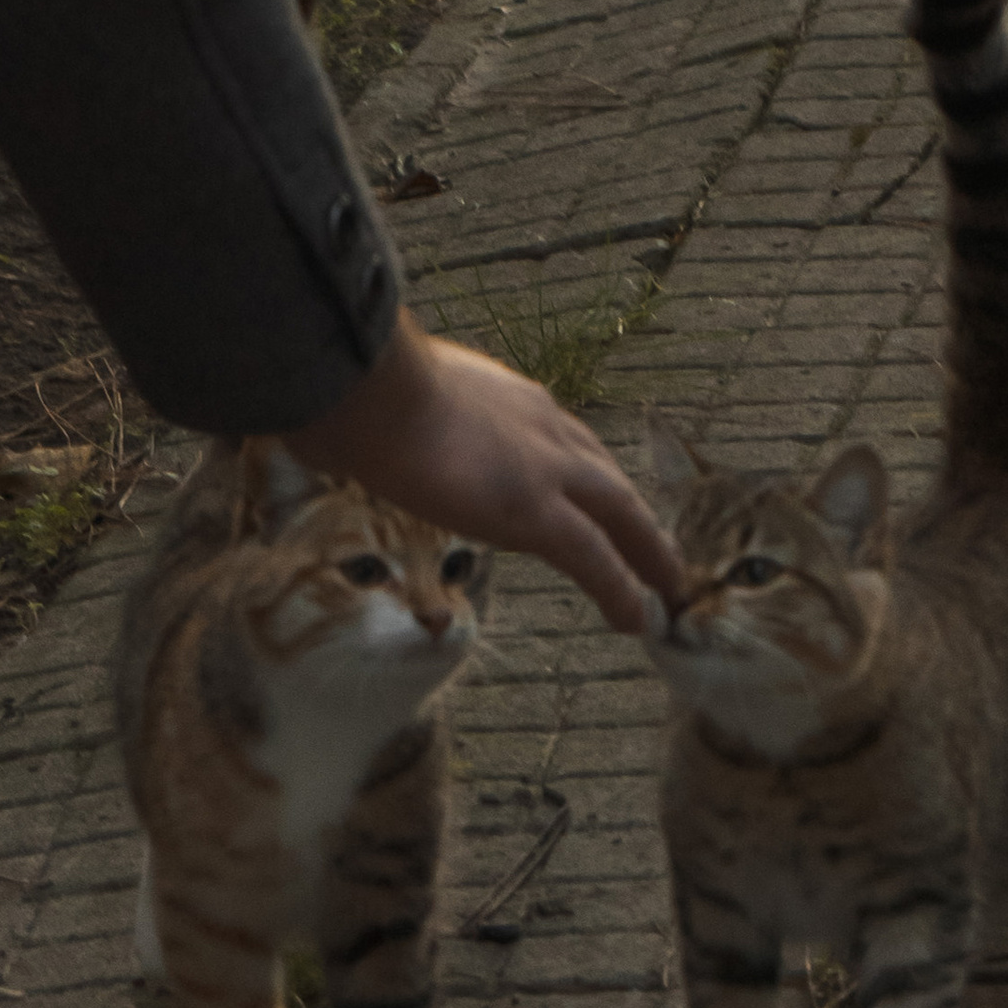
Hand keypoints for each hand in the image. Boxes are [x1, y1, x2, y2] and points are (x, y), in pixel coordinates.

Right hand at [283, 317, 683, 634]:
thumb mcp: (388, 393)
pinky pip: (598, 559)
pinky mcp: (538, 512)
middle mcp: (543, 426)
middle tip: (658, 548)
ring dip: (648, 554)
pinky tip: (642, 619)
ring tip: (667, 590)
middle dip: (635, 515)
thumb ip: (389, 413)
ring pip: (621, 516)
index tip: (595, 493)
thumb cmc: (358, 389)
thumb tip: (340, 428)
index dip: (586, 472)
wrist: (368, 388)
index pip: (563, 437)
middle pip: (607, 476)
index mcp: (510, 397)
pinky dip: (625, 589)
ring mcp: (546, 469)